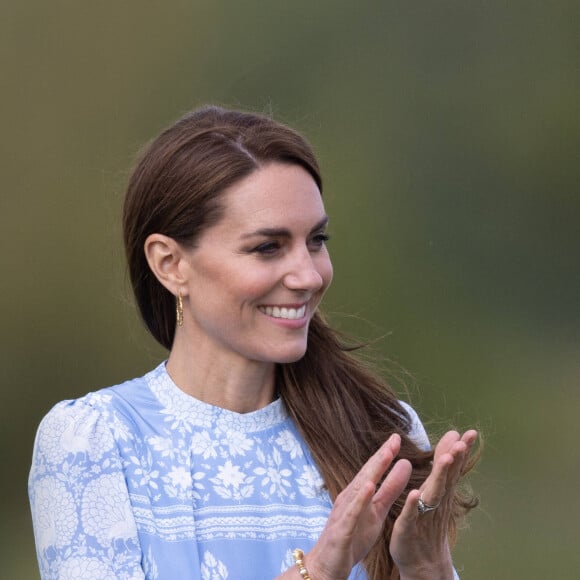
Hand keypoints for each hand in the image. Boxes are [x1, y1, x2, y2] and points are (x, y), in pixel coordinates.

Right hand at [305, 434, 411, 579]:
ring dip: (372, 472)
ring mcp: (344, 513)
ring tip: (385, 456)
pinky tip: (369, 487)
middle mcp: (349, 499)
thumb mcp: (377, 513)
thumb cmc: (352, 537)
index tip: (397, 438)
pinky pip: (352, 513)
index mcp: (358, 495)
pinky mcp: (342, 530)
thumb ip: (389, 491)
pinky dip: (360, 499)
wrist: (327, 565)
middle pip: (366, 474)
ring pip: (359, 489)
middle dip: (381, 457)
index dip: (384, 455)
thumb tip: (404, 468)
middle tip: (395, 439)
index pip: (372, 471)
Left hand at [390, 429, 477, 579]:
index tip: (471, 432)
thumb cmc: (428, 521)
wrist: (422, 561)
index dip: (461, 450)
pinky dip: (413, 505)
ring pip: (432, 493)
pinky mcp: (408, 526)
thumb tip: (454, 437)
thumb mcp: (436, 489)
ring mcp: (424, 514)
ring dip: (439, 477)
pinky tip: (414, 494)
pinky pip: (411, 514)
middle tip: (462, 443)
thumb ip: (443, 465)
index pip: (453, 467)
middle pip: (446, 478)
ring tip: (445, 460)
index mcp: (441, 490)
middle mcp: (436, 501)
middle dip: (454, 460)